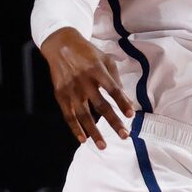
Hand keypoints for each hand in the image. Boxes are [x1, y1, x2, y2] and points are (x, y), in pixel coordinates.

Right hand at [43, 28, 135, 149]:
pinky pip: (68, 115)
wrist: (60, 45)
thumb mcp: (105, 59)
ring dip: (94, 132)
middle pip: (100, 105)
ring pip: (83, 115)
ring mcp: (71, 89)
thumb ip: (116, 79)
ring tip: (103, 146)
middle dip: (113, 122)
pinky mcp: (60, 94)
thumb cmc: (87, 53)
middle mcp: (84, 80)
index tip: (130, 115)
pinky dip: (75, 128)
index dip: (122, 102)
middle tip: (125, 135)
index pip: (112, 89)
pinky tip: (84, 139)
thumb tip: (127, 101)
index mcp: (97, 70)